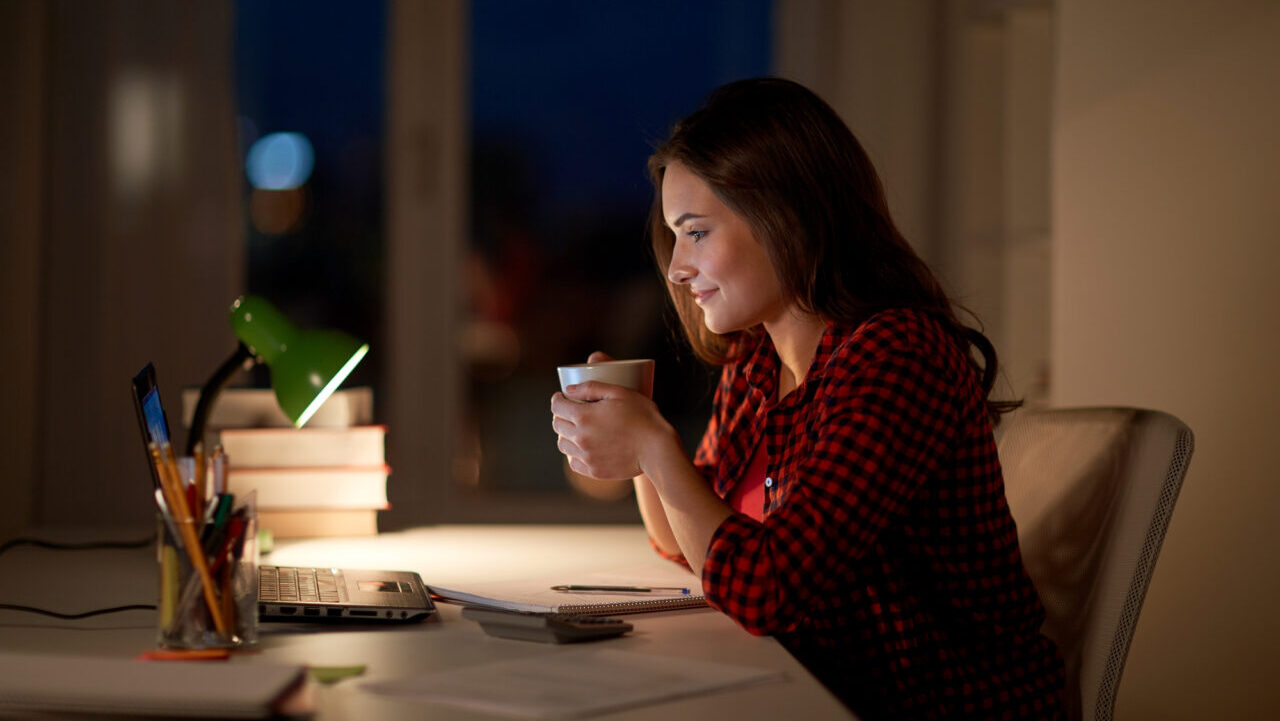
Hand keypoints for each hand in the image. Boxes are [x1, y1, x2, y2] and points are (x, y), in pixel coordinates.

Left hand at [550, 377, 672, 481]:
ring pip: (563, 445)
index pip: (557, 406)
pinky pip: (573, 462)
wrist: (657, 449)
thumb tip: (568, 389)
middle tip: (570, 411)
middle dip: (561, 415)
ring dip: (566, 434)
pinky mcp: (594, 471)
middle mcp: (581, 437)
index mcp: (584, 416)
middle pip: (557, 425)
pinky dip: (574, 454)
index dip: (557, 399)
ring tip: (576, 429)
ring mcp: (586, 456)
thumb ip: (591, 388)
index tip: (561, 397)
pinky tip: (584, 447)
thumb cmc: (642, 416)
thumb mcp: (619, 393)